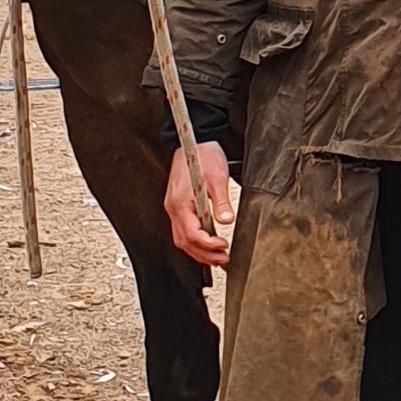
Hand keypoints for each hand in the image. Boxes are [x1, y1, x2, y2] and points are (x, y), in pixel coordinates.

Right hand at [164, 141, 234, 265]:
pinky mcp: (177, 205)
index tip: (224, 246)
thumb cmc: (204, 156)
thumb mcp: (217, 177)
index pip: (191, 234)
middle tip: (223, 259)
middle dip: (203, 254)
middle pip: (184, 241)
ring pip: (181, 239)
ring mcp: (173, 207)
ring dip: (198, 251)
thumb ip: (221, 202)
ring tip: (217, 256)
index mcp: (180, 202)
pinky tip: (206, 244)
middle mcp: (173, 207)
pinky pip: (182, 230)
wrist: (194, 141)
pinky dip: (194, 241)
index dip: (208, 244)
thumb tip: (227, 221)